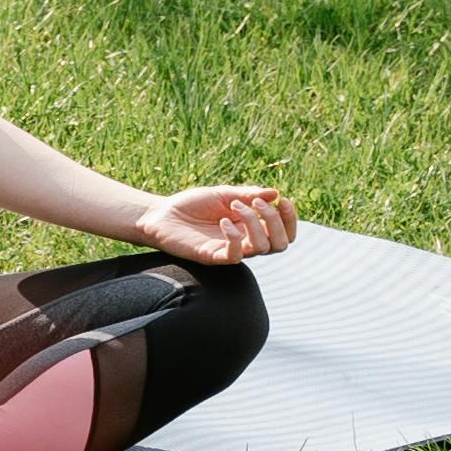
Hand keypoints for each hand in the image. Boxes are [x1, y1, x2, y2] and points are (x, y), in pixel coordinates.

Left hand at [138, 184, 295, 264]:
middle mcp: (245, 241)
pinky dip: (235, 237)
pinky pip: (235, 256)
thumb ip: (248, 194)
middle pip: (280, 244)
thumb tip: (275, 193)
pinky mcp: (213, 257)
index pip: (284, 232)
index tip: (283, 200)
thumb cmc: (191, 205)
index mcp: (250, 226)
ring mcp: (230, 250)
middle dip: (275, 221)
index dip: (290, 219)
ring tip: (235, 207)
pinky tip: (223, 222)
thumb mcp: (223, 193)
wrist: (161, 214)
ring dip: (254, 224)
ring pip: (262, 248)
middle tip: (255, 203)